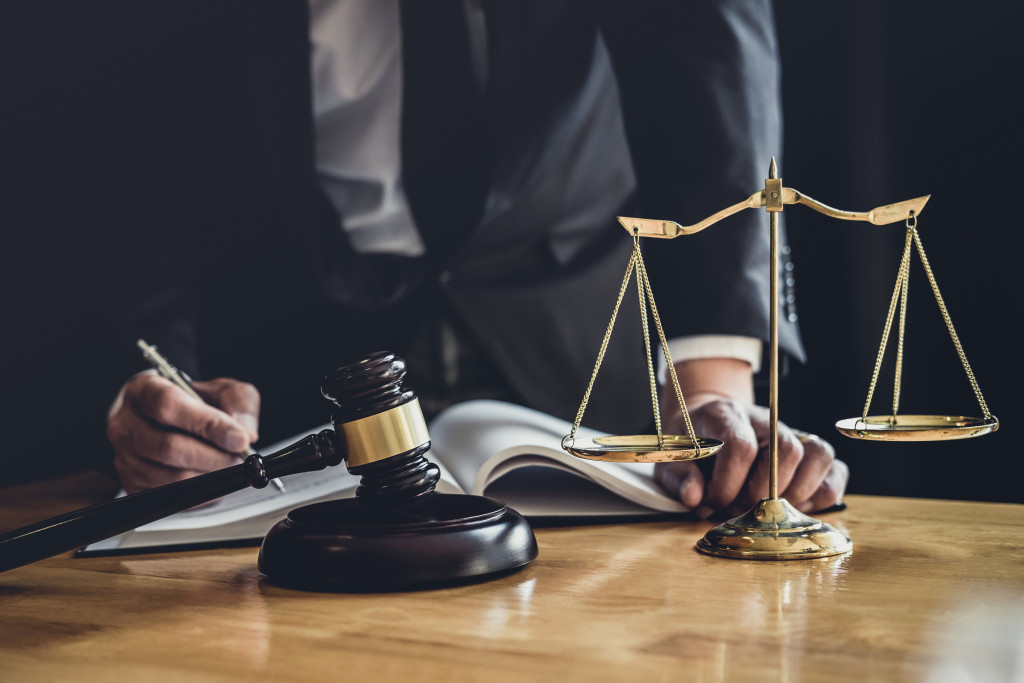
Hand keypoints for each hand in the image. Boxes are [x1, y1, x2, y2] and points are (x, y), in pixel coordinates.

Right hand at [107, 372, 260, 493]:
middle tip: (239, 456)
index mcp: (143, 391)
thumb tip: (244, 433)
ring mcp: (124, 458)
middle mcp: (125, 424)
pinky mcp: (132, 485)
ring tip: (228, 465)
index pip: (168, 406)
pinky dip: (199, 493)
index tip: (238, 438)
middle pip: (168, 447)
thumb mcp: (221, 389)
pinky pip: (169, 498)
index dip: (207, 425)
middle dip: (214, 456)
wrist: (171, 419)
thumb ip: (238, 403)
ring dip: (208, 476)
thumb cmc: (193, 402)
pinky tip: (212, 478)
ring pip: (169, 477)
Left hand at [656, 395, 847, 517]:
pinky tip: (792, 507)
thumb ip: (678, 476)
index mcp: (728, 415)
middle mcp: (767, 420)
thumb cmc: (695, 445)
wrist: (710, 424)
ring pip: (819, 456)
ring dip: (795, 494)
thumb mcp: (674, 458)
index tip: (710, 502)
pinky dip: (821, 496)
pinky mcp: (813, 454)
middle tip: (737, 508)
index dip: (726, 483)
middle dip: (760, 493)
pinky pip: (836, 472)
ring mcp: (795, 434)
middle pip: (785, 451)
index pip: (741, 446)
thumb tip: (694, 497)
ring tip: (766, 509)